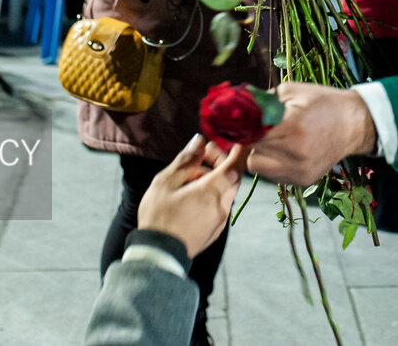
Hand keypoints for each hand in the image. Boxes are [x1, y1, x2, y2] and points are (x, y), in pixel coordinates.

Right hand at [137, 135, 245, 257]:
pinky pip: (220, 205)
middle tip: (202, 154)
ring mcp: (220, 220)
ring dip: (215, 178)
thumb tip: (199, 142)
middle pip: (232, 177)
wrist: (158, 254)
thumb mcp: (165, 182)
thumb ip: (186, 160)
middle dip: (221, 162)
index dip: (239, 152)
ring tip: (190, 176)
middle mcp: (221, 206)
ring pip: (226, 191)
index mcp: (211, 191)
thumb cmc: (159, 216)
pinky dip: (213, 193)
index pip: (236, 166)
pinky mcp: (215, 230)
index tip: (235, 142)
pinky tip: (192, 194)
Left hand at [246, 82, 376, 185]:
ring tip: (273, 140)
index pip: (251, 133)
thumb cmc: (323, 103)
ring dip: (259, 153)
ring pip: (258, 167)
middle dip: (251, 139)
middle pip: (251, 152)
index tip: (242, 121)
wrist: (354, 124)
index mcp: (293, 126)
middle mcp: (296, 153)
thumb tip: (238, 106)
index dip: (244, 127)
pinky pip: (272, 175)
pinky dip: (272, 163)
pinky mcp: (303, 181)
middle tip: (258, 129)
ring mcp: (300, 171)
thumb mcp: (292, 90)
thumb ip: (263, 100)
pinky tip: (284, 150)